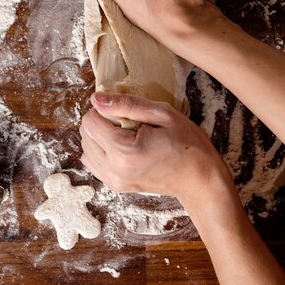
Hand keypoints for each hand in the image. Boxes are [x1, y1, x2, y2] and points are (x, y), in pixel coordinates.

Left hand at [79, 92, 230, 204]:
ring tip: (126, 135)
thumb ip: (126, 104)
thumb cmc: (187, 144)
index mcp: (124, 150)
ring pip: (86, 149)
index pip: (90, 121)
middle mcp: (113, 169)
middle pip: (85, 135)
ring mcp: (113, 181)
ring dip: (100, 137)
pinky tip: (122, 147)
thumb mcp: (162, 114)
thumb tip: (96, 99)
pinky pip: (92, 162)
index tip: (125, 112)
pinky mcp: (115, 186)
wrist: (199, 180)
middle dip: (101, 122)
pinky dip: (101, 150)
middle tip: (129, 123)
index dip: (105, 110)